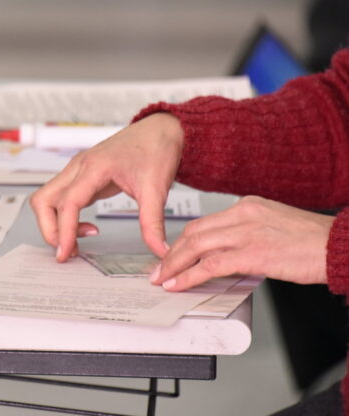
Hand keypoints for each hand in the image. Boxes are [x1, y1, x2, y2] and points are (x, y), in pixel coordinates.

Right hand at [30, 113, 183, 260]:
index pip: (67, 203)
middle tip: (69, 250)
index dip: (63, 230)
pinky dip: (64, 217)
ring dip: (54, 224)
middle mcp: (78, 167)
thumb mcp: (156, 189)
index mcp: (94, 167)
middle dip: (50, 229)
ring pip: (46, 199)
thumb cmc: (156, 149)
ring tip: (77, 241)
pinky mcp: (81, 176)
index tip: (66, 252)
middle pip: (43, 200)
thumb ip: (153, 223)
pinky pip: (60, 199)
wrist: (160, 129)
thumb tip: (159, 251)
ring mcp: (76, 171)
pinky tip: (86, 227)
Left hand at [151, 196, 332, 290]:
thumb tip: (227, 255)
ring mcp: (246, 232)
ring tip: (163, 279)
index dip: (183, 241)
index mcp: (248, 205)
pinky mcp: (252, 253)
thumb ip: (248, 235)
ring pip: (196, 247)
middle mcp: (243, 214)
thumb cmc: (314, 242)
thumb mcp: (275, 227)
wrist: (340, 246)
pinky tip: (179, 284)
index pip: (204, 223)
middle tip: (159, 269)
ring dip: (174, 266)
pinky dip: (189, 276)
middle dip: (172, 253)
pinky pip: (210, 265)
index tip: (172, 254)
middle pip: (193, 232)